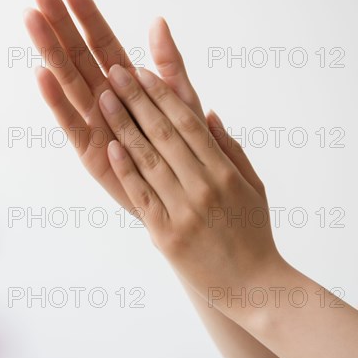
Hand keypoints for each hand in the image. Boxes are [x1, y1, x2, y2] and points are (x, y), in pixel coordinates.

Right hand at [24, 0, 203, 210]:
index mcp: (127, 84)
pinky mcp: (90, 152)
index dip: (87, 16)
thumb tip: (157, 21)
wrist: (185, 193)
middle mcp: (105, 98)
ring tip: (32, 20)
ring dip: (50, 51)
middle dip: (59, 24)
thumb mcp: (182, 100)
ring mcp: (94, 123)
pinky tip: (41, 73)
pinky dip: (56, 99)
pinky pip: (71, 122)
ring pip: (69, 81)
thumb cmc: (185, 146)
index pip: (102, 42)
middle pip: (78, 55)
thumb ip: (168, 64)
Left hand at [99, 64, 280, 290]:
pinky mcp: (166, 234)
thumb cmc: (252, 234)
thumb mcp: (254, 187)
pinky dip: (126, 169)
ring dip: (123, 125)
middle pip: (164, 134)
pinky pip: (141, 195)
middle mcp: (204, 186)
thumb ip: (231, 149)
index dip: (162, 95)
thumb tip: (209, 114)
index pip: (188, 123)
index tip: (142, 72)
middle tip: (114, 73)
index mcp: (225, 172)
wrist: (251, 286)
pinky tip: (111, 146)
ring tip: (103, 98)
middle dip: (136, 99)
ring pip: (148, 159)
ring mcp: (184, 210)